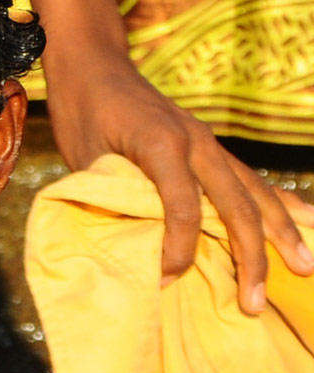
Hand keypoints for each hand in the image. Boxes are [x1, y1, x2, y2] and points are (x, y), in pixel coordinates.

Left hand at [45, 47, 313, 313]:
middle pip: (238, 207)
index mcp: (163, 145)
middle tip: (254, 305)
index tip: (163, 278)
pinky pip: (251, 180)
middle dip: (251, 259)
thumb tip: (137, 248)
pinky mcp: (210, 146)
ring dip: (282, 234)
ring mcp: (209, 143)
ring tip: (306, 268)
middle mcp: (197, 142)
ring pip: (255, 193)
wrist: (93, 67)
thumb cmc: (82, 115)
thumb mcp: (87, 160)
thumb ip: (115, 198)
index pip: (184, 211)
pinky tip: (308, 221)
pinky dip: (280, 203)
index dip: (177, 251)